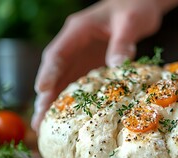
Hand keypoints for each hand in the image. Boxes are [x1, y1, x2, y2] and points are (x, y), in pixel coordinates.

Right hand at [31, 0, 177, 131]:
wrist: (139, 6)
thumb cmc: (134, 8)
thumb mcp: (130, 23)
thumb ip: (122, 43)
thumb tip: (116, 67)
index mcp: (78, 30)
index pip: (58, 52)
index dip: (49, 72)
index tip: (42, 90)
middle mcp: (74, 44)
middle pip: (54, 72)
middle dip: (45, 96)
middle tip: (38, 119)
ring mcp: (80, 56)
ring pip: (62, 81)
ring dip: (53, 102)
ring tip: (44, 126)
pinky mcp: (89, 64)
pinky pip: (76, 83)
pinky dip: (70, 100)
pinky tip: (67, 119)